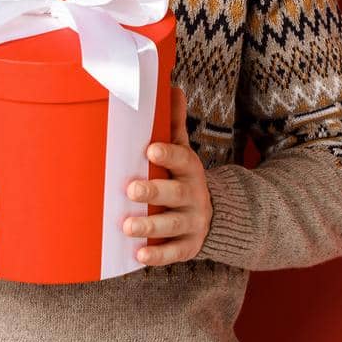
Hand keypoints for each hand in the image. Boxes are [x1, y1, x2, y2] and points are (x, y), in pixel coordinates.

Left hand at [122, 84, 210, 264]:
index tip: (150, 149)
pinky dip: (157, 255)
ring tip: (127, 226)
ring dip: (150, 225)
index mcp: (190, 170)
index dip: (168, 154)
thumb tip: (172, 85)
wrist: (214, 215)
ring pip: (172, 226)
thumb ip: (173, 125)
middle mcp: (194, 197)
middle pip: (176, 194)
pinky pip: (172, 254)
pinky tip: (138, 255)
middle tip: (130, 189)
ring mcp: (192, 224)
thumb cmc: (182, 177)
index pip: (182, 159)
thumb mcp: (182, 152)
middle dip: (154, 192)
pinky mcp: (188, 247)